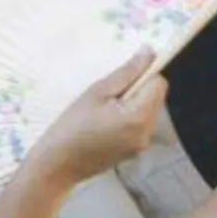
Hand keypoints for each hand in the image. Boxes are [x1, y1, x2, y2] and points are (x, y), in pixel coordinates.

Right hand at [29, 48, 168, 189]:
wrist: (57, 165)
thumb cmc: (72, 125)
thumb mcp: (97, 92)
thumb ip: (127, 72)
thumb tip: (150, 52)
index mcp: (139, 116)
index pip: (159, 83)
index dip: (144, 74)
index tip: (122, 78)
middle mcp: (147, 132)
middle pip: (156, 98)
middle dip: (138, 89)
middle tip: (108, 95)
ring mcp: (142, 145)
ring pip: (148, 111)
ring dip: (133, 103)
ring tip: (104, 110)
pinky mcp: (134, 151)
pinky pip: (140, 125)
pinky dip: (129, 118)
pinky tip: (105, 123)